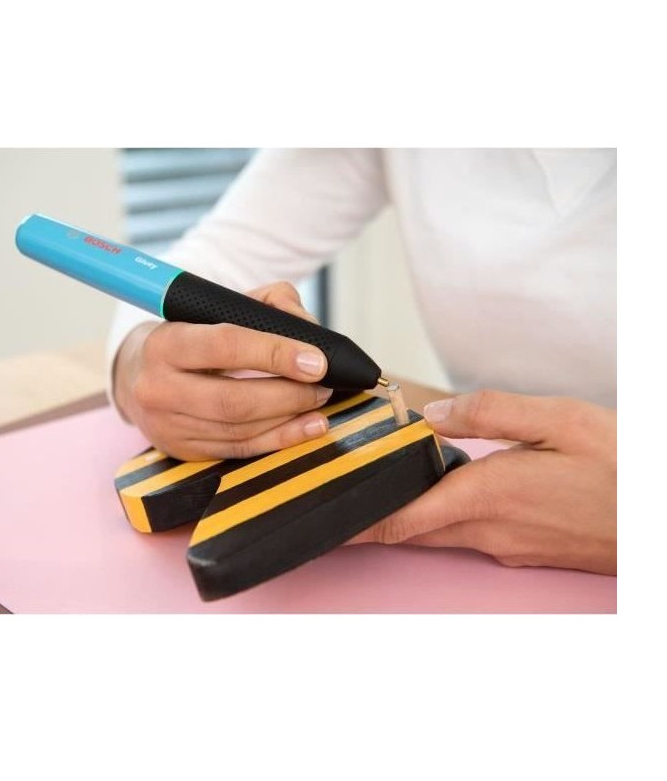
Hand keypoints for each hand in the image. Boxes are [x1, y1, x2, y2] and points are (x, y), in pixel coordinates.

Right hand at [113, 282, 332, 459]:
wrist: (136, 374)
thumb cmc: (188, 336)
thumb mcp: (217, 308)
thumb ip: (269, 303)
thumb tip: (310, 331)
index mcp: (165, 343)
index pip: (226, 345)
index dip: (276, 353)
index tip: (316, 360)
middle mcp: (158, 388)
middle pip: (234, 400)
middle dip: (289, 394)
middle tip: (323, 384)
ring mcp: (168, 426)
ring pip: (240, 430)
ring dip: (290, 418)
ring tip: (319, 402)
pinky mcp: (183, 451)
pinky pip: (239, 449)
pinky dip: (279, 439)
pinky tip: (306, 427)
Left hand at [349, 390, 616, 574]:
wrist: (662, 519)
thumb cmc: (623, 466)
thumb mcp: (559, 419)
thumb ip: (489, 412)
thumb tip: (433, 414)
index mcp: (489, 495)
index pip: (402, 519)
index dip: (359, 523)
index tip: (327, 521)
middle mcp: (491, 529)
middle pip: (412, 530)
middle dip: (375, 520)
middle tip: (345, 500)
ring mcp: (508, 545)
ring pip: (439, 534)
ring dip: (409, 518)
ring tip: (388, 491)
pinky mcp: (525, 550)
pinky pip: (469, 536)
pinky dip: (443, 519)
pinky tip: (449, 496)